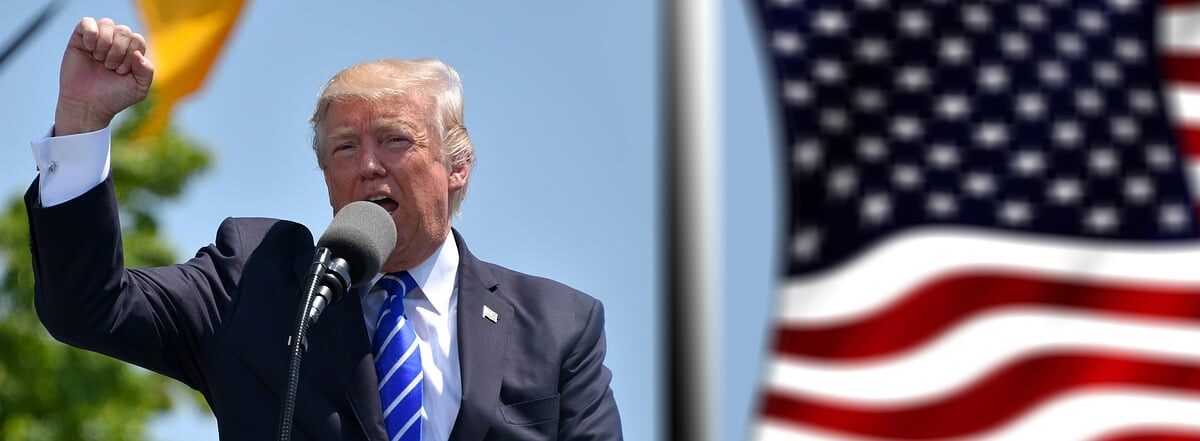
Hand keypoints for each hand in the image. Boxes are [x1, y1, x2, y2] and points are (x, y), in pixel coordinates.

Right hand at [55, 17, 153, 135]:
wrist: (87, 105)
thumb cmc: (114, 97)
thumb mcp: (139, 88)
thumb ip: (147, 71)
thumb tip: (138, 54)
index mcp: (131, 52)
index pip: (137, 39)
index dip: (131, 54)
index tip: (122, 72)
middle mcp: (115, 43)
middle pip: (124, 30)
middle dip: (118, 51)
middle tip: (110, 67)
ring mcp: (97, 40)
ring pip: (107, 23)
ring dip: (105, 43)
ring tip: (99, 59)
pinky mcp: (79, 39)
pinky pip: (87, 22)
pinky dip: (91, 33)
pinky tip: (89, 48)